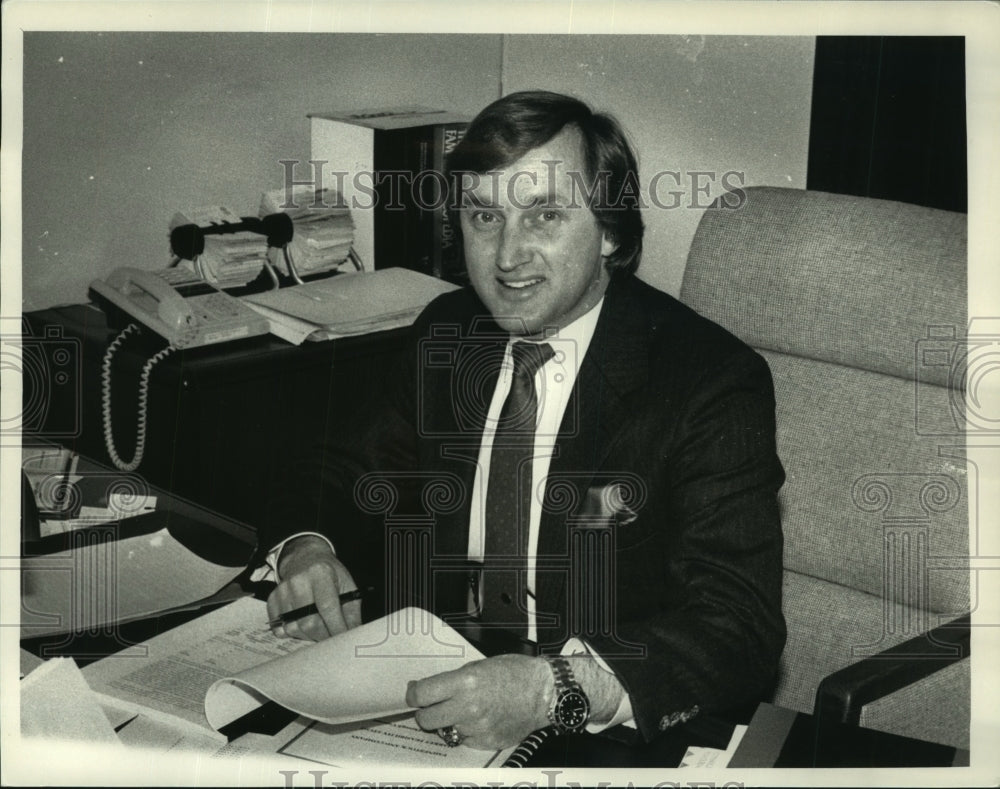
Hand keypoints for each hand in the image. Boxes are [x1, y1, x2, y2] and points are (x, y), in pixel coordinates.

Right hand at [266, 535, 360, 640]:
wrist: (306, 558)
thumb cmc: (330, 574)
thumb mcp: (347, 585)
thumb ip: (352, 611)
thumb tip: (352, 634)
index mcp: (321, 573)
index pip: (327, 607)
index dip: (335, 627)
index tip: (342, 640)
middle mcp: (299, 580)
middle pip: (309, 622)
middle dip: (322, 636)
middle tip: (330, 638)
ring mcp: (283, 590)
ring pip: (294, 628)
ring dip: (308, 636)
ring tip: (318, 629)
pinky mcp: (273, 598)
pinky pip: (279, 628)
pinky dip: (291, 633)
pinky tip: (302, 624)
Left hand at [406, 654, 551, 750]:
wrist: (544, 692)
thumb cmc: (515, 673)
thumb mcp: (480, 665)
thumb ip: (453, 679)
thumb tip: (429, 690)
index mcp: (465, 683)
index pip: (421, 695)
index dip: (414, 695)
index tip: (415, 694)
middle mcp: (468, 707)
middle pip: (426, 719)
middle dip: (426, 712)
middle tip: (434, 705)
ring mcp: (477, 728)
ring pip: (445, 731)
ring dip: (449, 722)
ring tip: (464, 710)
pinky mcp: (486, 742)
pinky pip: (464, 740)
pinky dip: (467, 732)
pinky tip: (480, 719)